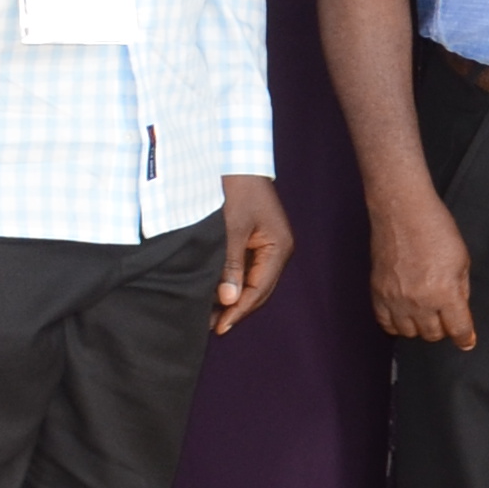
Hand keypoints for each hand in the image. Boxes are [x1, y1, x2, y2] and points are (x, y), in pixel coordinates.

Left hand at [214, 177, 292, 333]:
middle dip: (237, 309)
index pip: (260, 289)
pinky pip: (246, 270)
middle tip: (211, 327)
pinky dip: (232, 283)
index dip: (240, 310)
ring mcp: (267, 246)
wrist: (236, 160)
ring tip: (209, 315)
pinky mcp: (255, 241)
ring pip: (252, 282)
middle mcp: (277, 250)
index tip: (219, 327)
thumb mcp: (231, 227)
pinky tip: (215, 292)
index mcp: (279, 247)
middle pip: (259, 290)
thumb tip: (229, 299)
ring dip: (233, 298)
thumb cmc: (237, 189)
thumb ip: (230, 264)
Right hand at [369, 181, 479, 348]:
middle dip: (443, 329)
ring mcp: (395, 299)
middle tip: (445, 316)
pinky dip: (396, 324)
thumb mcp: (461, 260)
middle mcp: (419, 301)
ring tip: (425, 312)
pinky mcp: (378, 293)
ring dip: (420, 327)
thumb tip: (460, 310)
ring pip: (409, 333)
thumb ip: (461, 290)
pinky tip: (404, 314)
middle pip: (433, 334)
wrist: (403, 212)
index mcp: (445, 293)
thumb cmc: (436, 229)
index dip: (465, 338)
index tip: (466, 341)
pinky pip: (385, 323)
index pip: (458, 329)